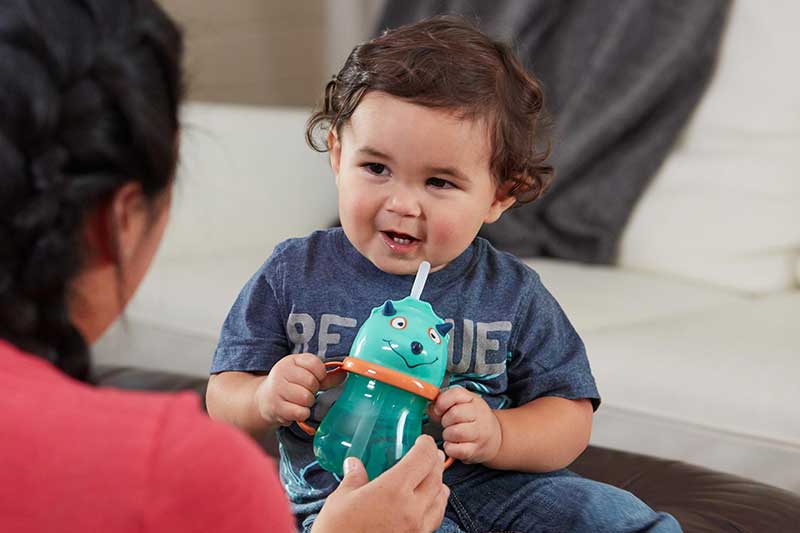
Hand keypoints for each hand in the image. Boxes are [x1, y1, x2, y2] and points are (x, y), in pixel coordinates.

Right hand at [254, 353, 343, 427]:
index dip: (320, 375)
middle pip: (311, 382)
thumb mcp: (306, 374)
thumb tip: (345, 372)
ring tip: (300, 401)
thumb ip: (326, 375)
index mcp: (291, 360)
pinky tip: (296, 410)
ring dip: (308, 403)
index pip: (315, 364)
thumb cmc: (291, 385)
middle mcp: (281, 372)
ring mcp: (277, 390)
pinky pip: (300, 412)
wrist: (265, 399)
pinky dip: (303, 413)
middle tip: (306, 392)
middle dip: (313, 390)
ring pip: (306, 398)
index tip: (316, 379)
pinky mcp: (276, 407)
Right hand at [312, 435, 448, 532]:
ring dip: (439, 483)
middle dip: (434, 462)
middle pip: (436, 477)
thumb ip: (354, 478)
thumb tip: (354, 464)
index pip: (422, 458)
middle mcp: (412, 508)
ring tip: (432, 476)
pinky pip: (434, 519)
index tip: (422, 440)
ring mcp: (417, 528)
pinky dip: (436, 505)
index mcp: (393, 490)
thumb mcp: (341, 499)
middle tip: (430, 454)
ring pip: (440, 499)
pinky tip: (427, 503)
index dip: (425, 445)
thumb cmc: (337, 530)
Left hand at [428, 386, 501, 463]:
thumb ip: (443, 403)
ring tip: (450, 435)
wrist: (495, 438)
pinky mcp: (476, 450)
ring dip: (447, 435)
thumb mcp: (462, 404)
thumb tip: (431, 408)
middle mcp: (479, 414)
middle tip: (447, 424)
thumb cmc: (472, 419)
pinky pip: (456, 450)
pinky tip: (453, 445)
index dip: (442, 402)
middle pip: (454, 414)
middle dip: (444, 420)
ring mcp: (479, 433)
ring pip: (455, 432)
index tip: (439, 410)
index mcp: (473, 400)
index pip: (455, 394)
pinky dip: (449, 448)